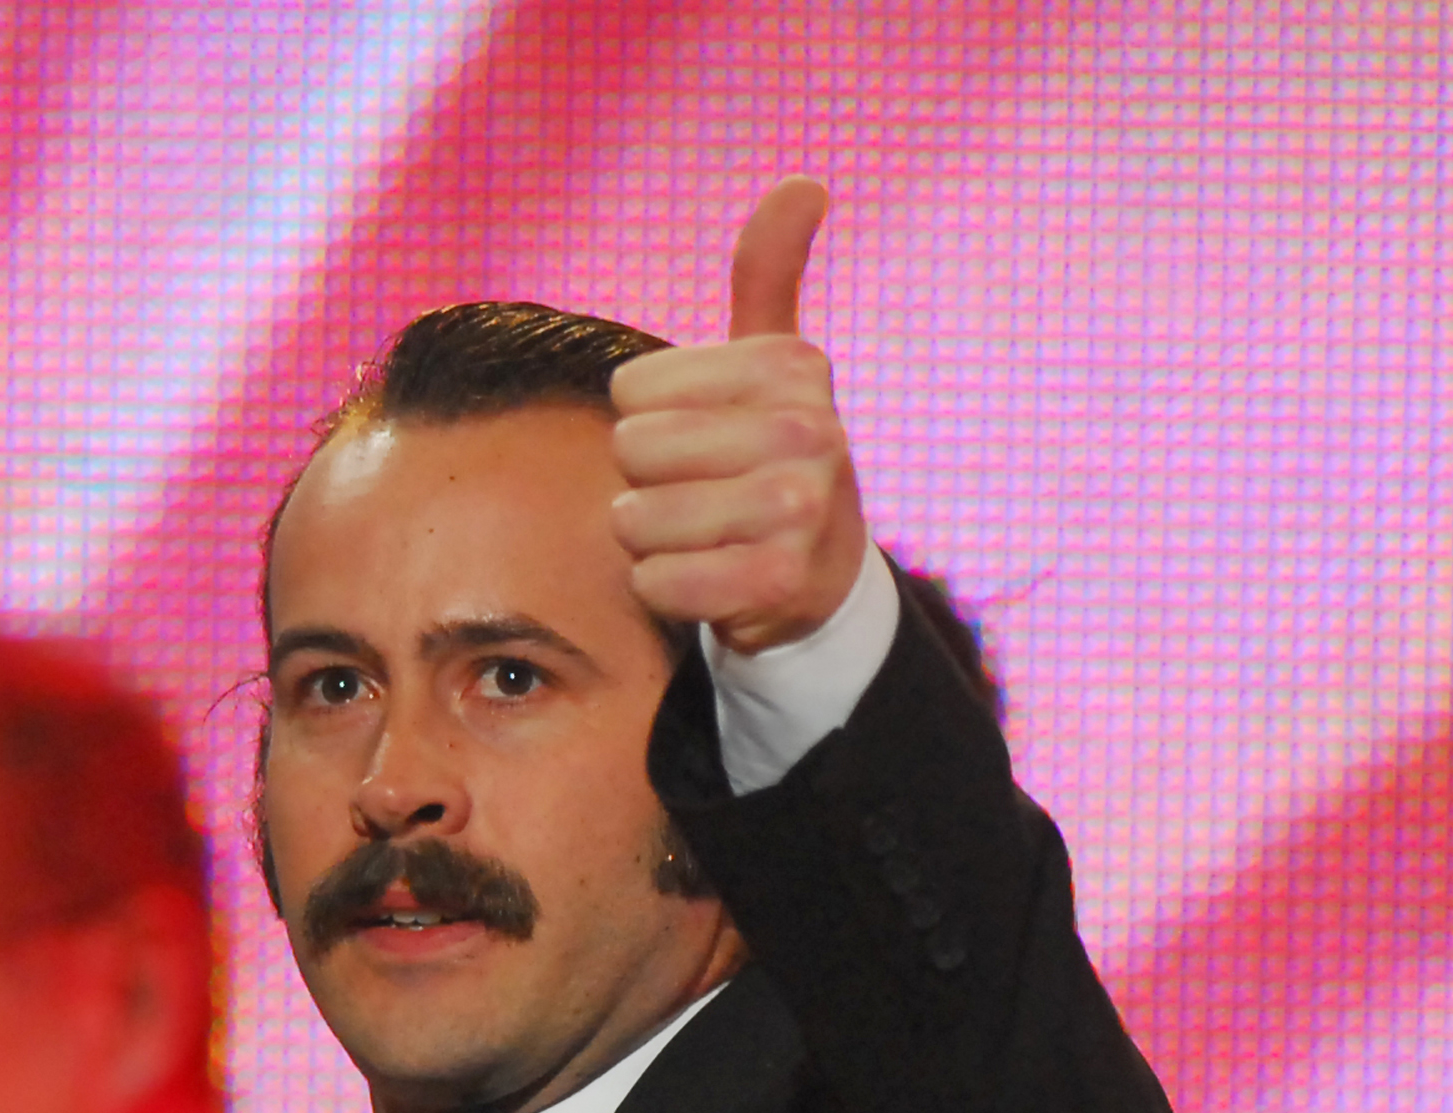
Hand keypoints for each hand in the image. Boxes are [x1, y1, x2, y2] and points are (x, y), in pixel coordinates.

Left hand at [608, 176, 867, 655]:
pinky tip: (705, 581)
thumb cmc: (771, 461)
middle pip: (631, 450)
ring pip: (637, 519)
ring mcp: (797, 511)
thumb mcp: (774, 365)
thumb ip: (771, 273)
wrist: (821, 578)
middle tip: (700, 497)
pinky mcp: (775, 584)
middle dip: (646, 483)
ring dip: (650, 541)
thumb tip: (803, 182)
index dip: (648, 421)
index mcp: (792, 367)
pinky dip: (661, 590)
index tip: (704, 442)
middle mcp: (806, 432)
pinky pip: (655, 582)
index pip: (632, 389)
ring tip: (702, 539)